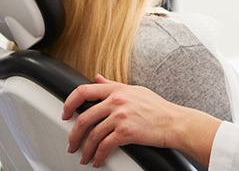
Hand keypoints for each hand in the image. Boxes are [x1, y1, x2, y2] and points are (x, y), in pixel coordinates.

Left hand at [63, 74, 219, 167]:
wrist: (173, 122)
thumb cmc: (157, 107)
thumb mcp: (134, 90)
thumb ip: (113, 85)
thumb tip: (97, 78)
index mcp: (117, 89)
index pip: (84, 90)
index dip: (69, 103)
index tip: (65, 114)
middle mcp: (117, 100)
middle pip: (83, 118)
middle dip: (73, 135)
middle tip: (72, 144)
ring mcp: (121, 116)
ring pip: (92, 135)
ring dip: (85, 150)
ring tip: (85, 157)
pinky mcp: (126, 132)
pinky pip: (104, 147)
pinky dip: (98, 157)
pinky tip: (98, 160)